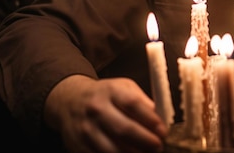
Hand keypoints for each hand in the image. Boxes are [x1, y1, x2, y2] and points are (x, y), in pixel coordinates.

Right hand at [44, 74, 166, 152]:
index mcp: (111, 91)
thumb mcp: (123, 88)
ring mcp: (86, 129)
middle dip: (145, 141)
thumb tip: (161, 119)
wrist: (70, 101)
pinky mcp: (78, 146)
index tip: (163, 130)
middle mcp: (96, 109)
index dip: (151, 119)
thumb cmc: (105, 95)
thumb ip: (142, 101)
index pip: (133, 104)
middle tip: (158, 146)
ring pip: (112, 149)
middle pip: (124, 129)